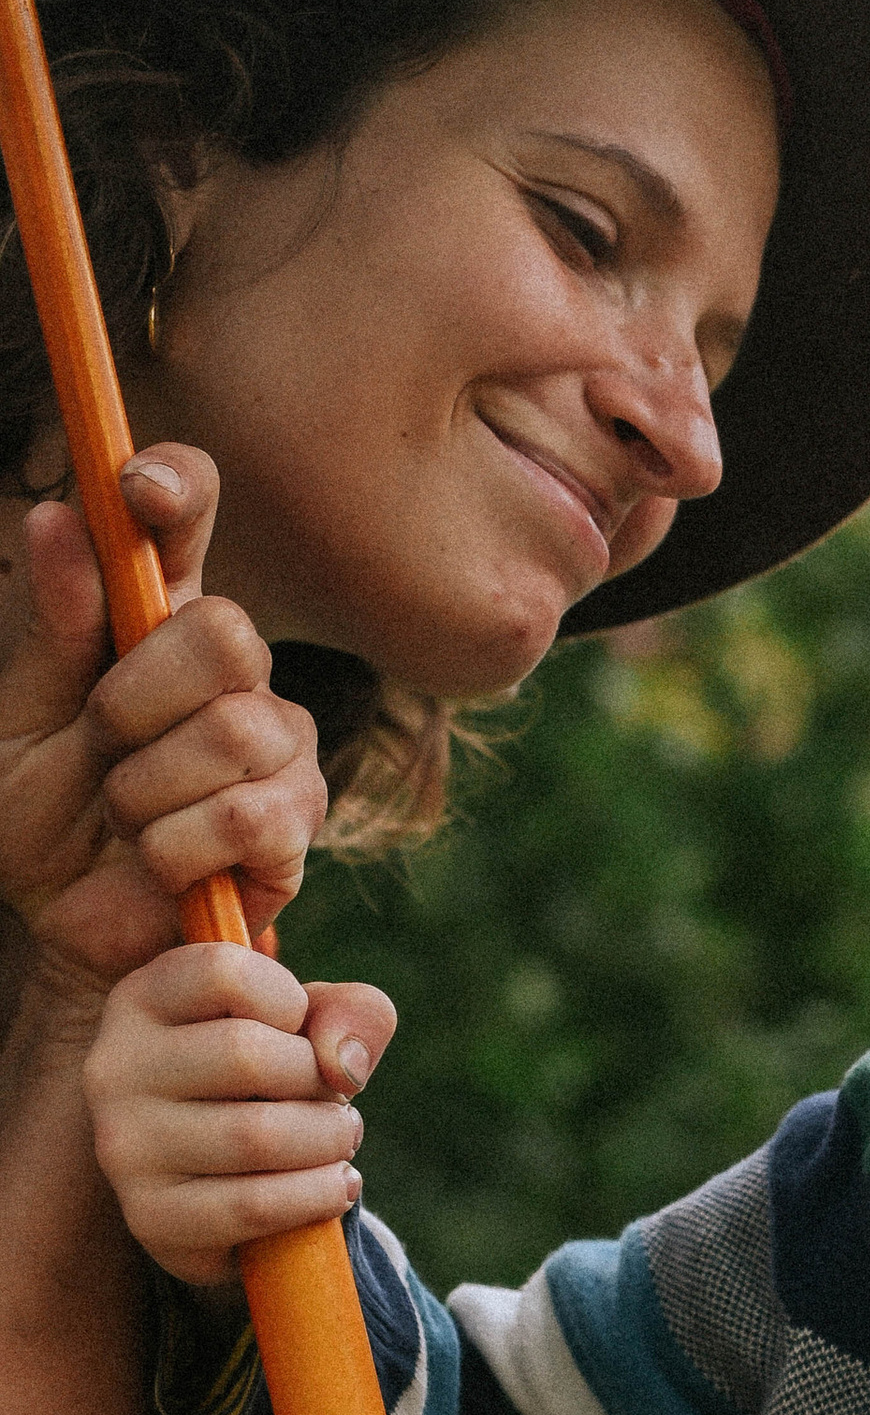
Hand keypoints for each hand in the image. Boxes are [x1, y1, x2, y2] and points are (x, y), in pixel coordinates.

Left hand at [0, 448, 330, 988]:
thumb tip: (54, 518)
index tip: (134, 486)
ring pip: (233, 732)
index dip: (178, 485)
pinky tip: (160, 863)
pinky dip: (174, 849)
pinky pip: (243, 815)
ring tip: (126, 819)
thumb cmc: (42, 817)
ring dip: (146, 791)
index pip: (188, 520)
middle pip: (228, 631)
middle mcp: (236, 671)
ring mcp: (280, 747)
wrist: (64, 929)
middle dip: (137, 700)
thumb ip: (51, 629)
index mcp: (160, 621)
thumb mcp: (18, 721)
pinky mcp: (297, 827)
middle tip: (101, 746)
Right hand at [86, 941, 398, 1288]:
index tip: (297, 1033)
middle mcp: (114, 1067)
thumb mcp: (314, 1025)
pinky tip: (334, 1186)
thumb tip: (342, 1065)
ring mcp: (123, 1146)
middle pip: (248, 1055)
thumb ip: (351, 1012)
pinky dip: (317, 1195)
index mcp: (142, 999)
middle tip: (335, 1103)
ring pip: (257, 1136)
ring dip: (329, 1141)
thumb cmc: (274, 1081)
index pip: (224, 972)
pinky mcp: (149, 1216)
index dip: (290, 1003)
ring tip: (339, 1143)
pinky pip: (255, 1206)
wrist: (228, 1181)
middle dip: (320, 1083)